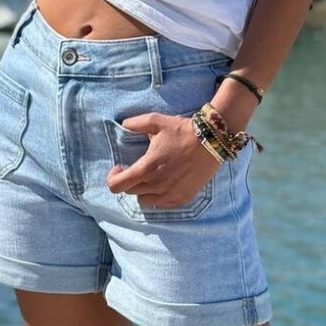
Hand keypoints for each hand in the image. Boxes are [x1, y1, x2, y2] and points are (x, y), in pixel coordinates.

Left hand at [106, 111, 220, 208]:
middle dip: (130, 180)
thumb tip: (124, 125)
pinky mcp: (181, 199)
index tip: (119, 167)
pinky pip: (161, 204)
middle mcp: (156, 185)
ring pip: (144, 201)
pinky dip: (158, 197)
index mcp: (146, 168)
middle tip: (137, 169)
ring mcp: (169, 195)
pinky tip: (164, 184)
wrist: (212, 141)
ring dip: (143, 191)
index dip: (113, 177)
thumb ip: (136, 123)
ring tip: (150, 178)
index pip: (117, 186)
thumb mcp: (157, 121)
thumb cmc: (183, 131)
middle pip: (130, 192)